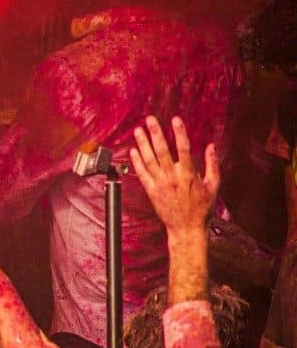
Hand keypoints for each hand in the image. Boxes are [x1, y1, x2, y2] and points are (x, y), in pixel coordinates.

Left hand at [129, 116, 218, 234]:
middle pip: (162, 151)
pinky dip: (137, 161)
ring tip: (138, 130)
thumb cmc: (202, 207)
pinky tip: (133, 150)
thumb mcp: (214, 185)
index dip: (179, 133)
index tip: (175, 120)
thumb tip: (211, 146)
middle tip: (150, 119)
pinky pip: (142, 173)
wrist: (187, 227)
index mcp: (189, 174)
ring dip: (143, 144)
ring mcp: (160, 184)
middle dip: (155, 133)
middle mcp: (172, 177)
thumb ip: (212, 164)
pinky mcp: (151, 191)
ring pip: (149, 160)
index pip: (184, 148)